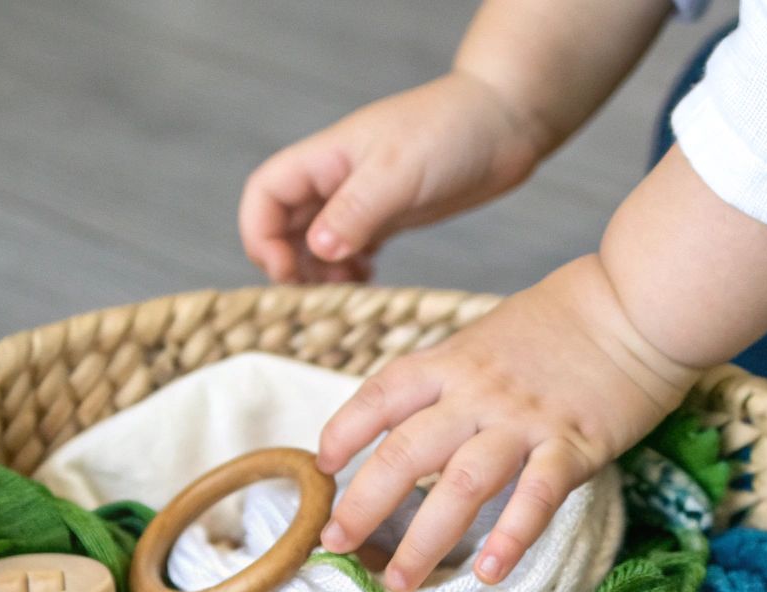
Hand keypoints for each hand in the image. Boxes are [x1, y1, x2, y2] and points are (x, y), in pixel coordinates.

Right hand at [239, 71, 550, 282]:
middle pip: (285, 222)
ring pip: (318, 238)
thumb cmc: (451, 132)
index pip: (266, 194)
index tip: (285, 272)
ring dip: (320, 269)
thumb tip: (318, 249)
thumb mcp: (399, 173)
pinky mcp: (392, 212)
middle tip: (318, 293)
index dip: (260, 234)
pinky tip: (369, 280)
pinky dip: (350, 267)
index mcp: (326, 158)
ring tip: (347, 289)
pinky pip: (353, 245)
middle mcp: (337, 177)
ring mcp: (364, 196)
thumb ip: (356, 211)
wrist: (506, 124)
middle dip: (290, 260)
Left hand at [316, 256, 699, 591]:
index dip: (345, 431)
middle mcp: (478, 393)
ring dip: (425, 539)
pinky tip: (490, 571)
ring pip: (462, 485)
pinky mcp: (574, 444)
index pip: (381, 396)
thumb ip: (458, 377)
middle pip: (405, 452)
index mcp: (453, 362)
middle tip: (334, 546)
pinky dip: (511, 537)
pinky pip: (536, 496)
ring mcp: (525, 421)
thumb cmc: (568, 319)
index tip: (322, 466)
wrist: (637, 302)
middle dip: (362, 504)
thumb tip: (426, 417)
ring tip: (400, 581)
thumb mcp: (492, 334)